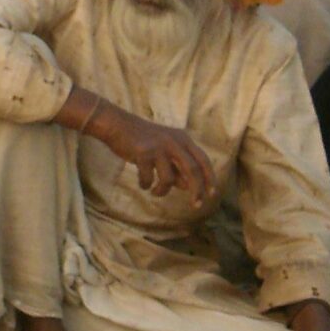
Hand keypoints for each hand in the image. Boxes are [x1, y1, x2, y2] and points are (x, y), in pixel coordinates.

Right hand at [86, 102, 217, 213]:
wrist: (117, 125)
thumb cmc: (143, 140)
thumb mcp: (165, 150)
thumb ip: (178, 165)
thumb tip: (189, 186)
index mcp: (183, 139)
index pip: (203, 160)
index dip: (210, 178)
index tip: (211, 194)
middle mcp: (174, 142)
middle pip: (192, 171)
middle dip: (196, 191)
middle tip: (195, 205)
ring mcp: (158, 147)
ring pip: (169, 179)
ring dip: (162, 191)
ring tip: (155, 192)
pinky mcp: (142, 153)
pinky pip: (148, 178)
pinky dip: (145, 185)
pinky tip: (142, 183)